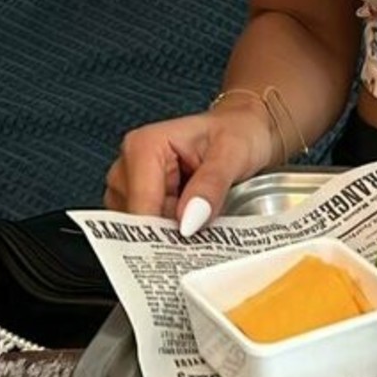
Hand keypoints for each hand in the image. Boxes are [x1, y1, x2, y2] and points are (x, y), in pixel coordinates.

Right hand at [104, 102, 275, 231]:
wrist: (246, 128)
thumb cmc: (239, 131)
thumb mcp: (234, 153)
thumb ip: (211, 186)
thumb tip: (189, 221)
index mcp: (144, 146)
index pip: (141, 206)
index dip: (164, 233)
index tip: (189, 248)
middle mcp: (129, 165)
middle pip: (137, 222)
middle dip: (171, 234)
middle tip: (206, 230)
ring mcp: (132, 186)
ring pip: (142, 230)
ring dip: (175, 233)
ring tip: (206, 216)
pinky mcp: (142, 201)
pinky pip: (150, 230)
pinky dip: (175, 232)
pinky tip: (197, 220)